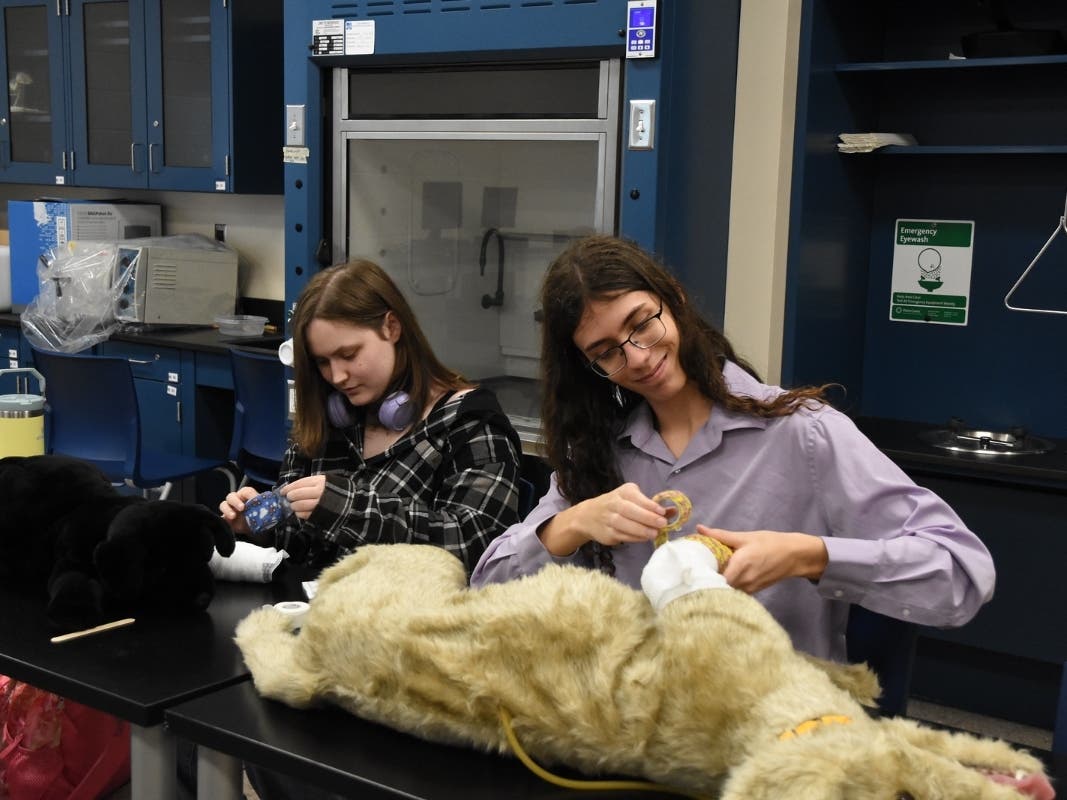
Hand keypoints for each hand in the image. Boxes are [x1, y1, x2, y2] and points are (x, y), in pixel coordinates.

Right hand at [219, 486, 258, 535]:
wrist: (255, 529)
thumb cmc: (258, 515)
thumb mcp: (262, 510)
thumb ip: (262, 506)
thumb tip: (266, 504)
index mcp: (246, 496)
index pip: (246, 491)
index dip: (249, 494)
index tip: (253, 499)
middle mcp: (236, 500)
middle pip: (232, 496)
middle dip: (236, 501)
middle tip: (242, 508)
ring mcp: (230, 509)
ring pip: (224, 505)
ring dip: (227, 510)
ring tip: (233, 516)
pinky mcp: (226, 519)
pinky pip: (221, 517)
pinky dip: (223, 519)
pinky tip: (228, 522)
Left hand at [280, 475, 326, 519]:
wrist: (346, 502)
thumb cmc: (330, 491)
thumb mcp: (322, 482)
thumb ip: (308, 484)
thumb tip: (289, 490)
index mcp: (320, 481)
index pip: (300, 483)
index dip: (289, 488)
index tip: (282, 491)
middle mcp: (321, 491)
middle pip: (299, 494)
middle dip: (291, 496)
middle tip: (289, 498)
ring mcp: (321, 503)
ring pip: (301, 504)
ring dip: (294, 506)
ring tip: (293, 506)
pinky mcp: (321, 514)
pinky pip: (306, 514)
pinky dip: (299, 514)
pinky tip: (299, 512)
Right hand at [540, 482, 667, 555]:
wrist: (588, 516)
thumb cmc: (617, 505)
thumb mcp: (633, 500)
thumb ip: (653, 506)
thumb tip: (674, 512)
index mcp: (623, 492)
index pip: (635, 497)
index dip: (649, 505)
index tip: (662, 512)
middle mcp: (613, 503)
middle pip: (629, 510)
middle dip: (646, 517)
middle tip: (662, 524)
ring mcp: (608, 519)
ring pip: (624, 524)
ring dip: (641, 530)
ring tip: (654, 533)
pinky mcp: (606, 533)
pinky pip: (622, 536)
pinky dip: (635, 538)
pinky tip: (644, 538)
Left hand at [698, 526, 827, 594]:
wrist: (794, 556)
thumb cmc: (770, 543)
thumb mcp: (745, 536)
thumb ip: (720, 535)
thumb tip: (700, 529)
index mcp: (740, 565)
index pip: (715, 579)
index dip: (702, 576)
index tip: (690, 570)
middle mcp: (744, 581)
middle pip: (718, 587)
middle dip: (706, 581)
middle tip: (693, 572)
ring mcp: (749, 589)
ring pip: (726, 591)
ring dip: (716, 585)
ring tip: (704, 575)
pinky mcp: (753, 592)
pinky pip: (735, 592)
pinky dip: (726, 588)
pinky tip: (719, 580)